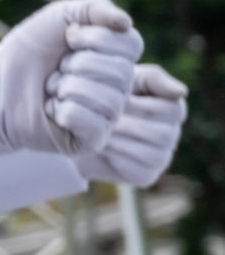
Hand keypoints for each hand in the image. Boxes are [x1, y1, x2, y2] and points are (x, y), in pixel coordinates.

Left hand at [0, 0, 142, 165]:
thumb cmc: (28, 51)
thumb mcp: (61, 15)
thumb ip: (96, 8)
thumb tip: (125, 22)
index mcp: (118, 58)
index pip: (132, 43)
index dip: (96, 38)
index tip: (68, 38)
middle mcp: (120, 88)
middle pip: (122, 72)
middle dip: (78, 64)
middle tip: (57, 68)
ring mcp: (108, 115)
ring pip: (106, 98)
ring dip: (67, 87)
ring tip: (52, 89)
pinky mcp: (92, 139)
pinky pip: (91, 122)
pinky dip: (63, 110)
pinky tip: (51, 110)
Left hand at [76, 64, 186, 186]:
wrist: (72, 125)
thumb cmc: (102, 95)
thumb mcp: (125, 79)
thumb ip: (154, 79)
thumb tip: (182, 92)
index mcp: (173, 109)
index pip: (172, 109)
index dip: (137, 105)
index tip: (114, 101)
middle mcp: (172, 135)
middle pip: (161, 133)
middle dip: (125, 124)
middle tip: (98, 118)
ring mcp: (161, 158)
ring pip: (150, 152)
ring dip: (118, 140)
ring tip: (96, 131)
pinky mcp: (145, 176)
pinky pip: (136, 169)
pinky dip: (115, 157)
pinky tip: (98, 147)